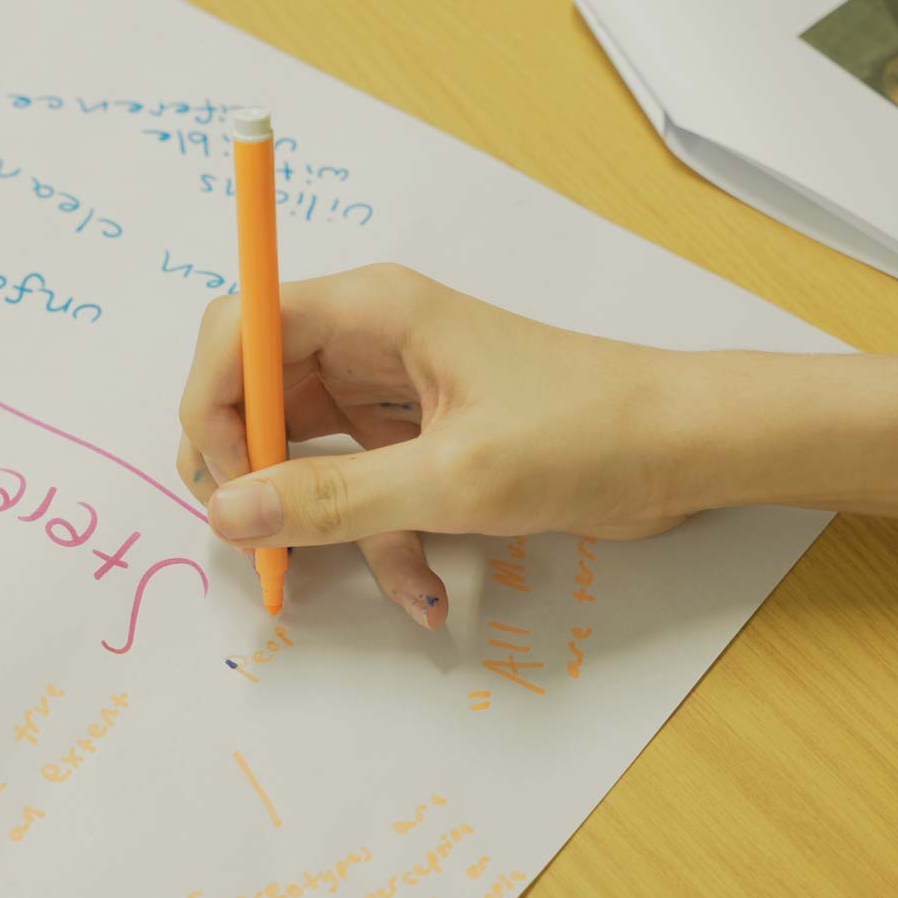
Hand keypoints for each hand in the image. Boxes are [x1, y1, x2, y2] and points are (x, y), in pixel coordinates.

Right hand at [176, 264, 689, 629]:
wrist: (686, 449)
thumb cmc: (585, 433)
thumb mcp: (453, 477)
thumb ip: (333, 497)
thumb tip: (227, 514)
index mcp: (369, 309)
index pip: (236, 330)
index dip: (211, 406)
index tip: (229, 487)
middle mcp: (366, 338)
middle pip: (253, 394)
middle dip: (254, 476)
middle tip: (271, 543)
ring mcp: (389, 389)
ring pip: (303, 454)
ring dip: (325, 524)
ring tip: (373, 575)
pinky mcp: (416, 437)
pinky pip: (358, 490)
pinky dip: (378, 543)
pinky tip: (421, 588)